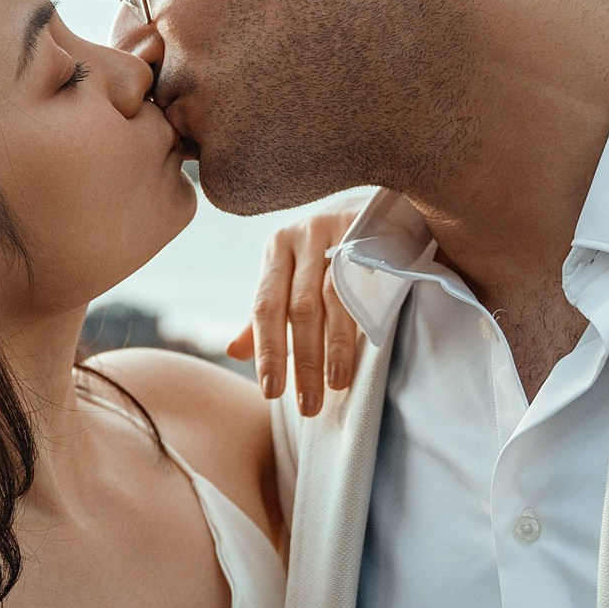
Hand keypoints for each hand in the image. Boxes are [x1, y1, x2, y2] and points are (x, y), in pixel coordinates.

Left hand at [229, 202, 367, 416]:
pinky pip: (366, 277)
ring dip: (335, 345)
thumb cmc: (329, 250)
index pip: (266, 308)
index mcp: (277, 250)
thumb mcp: (293, 276)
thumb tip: (234, 352)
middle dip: (303, 360)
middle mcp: (302, 237)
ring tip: (336, 384)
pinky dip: (366, 312)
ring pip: (334, 296)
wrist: (374, 204)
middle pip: (300, 307)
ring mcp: (338, 229)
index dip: (268, 351)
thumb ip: (268, 315)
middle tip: (308, 404)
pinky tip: (369, 344)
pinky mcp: (370, 228)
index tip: (272, 392)